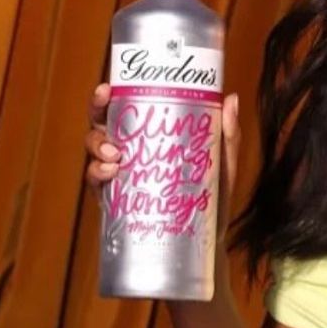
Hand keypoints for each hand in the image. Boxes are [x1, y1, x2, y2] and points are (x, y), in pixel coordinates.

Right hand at [85, 83, 240, 235]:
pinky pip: (96, 183)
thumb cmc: (212, 197)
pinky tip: (110, 173)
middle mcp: (130, 150)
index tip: (108, 88)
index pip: (123, 107)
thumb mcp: (222, 163)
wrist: (206, 240)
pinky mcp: (115, 200)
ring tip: (115, 155)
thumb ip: (227, 134)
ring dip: (98, 146)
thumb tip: (231, 98)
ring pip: (95, 151)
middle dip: (96, 112)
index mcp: (150, 135)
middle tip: (106, 108)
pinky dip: (96, 174)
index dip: (108, 95)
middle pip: (101, 124)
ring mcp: (119, 175)